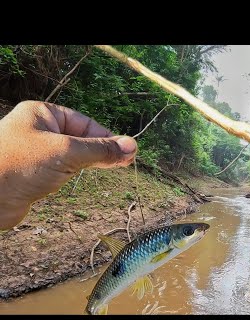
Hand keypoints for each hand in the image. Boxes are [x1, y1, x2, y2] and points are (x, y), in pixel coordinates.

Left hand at [0, 101, 136, 229]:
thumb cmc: (19, 166)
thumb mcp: (66, 152)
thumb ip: (100, 149)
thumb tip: (132, 146)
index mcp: (42, 114)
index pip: (85, 122)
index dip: (107, 136)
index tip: (127, 151)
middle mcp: (39, 130)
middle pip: (81, 138)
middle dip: (103, 149)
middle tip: (126, 162)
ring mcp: (37, 152)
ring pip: (74, 155)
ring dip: (92, 162)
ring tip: (113, 168)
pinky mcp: (35, 173)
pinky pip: (64, 169)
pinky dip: (78, 172)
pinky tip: (88, 176)